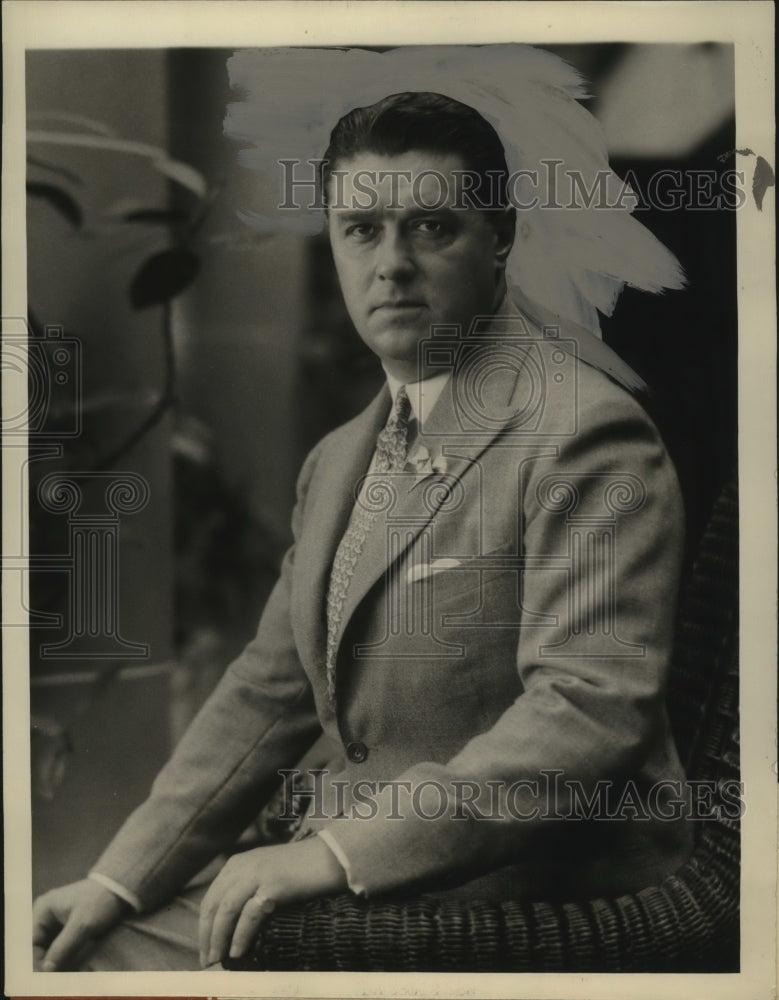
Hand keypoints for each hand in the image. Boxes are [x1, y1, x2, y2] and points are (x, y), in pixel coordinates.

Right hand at [32, 879, 130, 970]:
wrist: (120, 888)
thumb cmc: (100, 901)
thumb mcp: (82, 925)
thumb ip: (63, 947)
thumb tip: (45, 969)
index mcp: (43, 910)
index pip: (31, 942)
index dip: (38, 961)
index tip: (49, 975)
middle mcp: (45, 916)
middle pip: (40, 947)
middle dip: (49, 963)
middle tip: (60, 977)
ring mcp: (56, 922)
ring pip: (50, 949)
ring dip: (58, 962)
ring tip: (68, 973)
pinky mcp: (67, 928)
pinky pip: (61, 947)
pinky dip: (66, 957)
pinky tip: (74, 966)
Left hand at [198, 837, 346, 966]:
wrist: (330, 857)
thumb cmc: (300, 869)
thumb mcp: (265, 872)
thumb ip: (246, 888)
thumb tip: (230, 925)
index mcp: (237, 863)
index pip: (211, 898)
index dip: (204, 925)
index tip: (205, 948)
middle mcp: (243, 866)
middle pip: (214, 905)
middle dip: (207, 935)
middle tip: (208, 960)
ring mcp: (258, 874)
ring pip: (226, 910)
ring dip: (219, 938)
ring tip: (218, 959)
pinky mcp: (273, 885)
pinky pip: (249, 915)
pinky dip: (240, 936)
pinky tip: (238, 951)